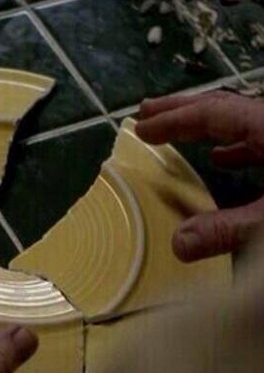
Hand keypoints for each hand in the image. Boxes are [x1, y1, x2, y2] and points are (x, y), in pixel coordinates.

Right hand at [136, 91, 263, 261]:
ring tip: (175, 132)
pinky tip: (223, 158)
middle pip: (222, 107)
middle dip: (181, 109)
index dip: (173, 120)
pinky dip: (234, 145)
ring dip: (204, 126)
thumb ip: (228, 229)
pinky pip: (257, 139)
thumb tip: (177, 244)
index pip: (212, 114)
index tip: (140, 128)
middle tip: (145, 111)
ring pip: (239, 121)